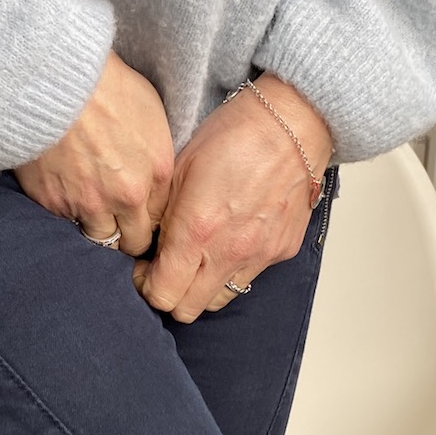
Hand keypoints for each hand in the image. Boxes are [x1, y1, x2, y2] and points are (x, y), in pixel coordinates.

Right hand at [14, 50, 174, 255]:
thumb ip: (155, 156)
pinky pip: (64, 221)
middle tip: (118, 224)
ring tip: (89, 210)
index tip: (139, 214)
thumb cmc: (106, 85)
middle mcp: (127, 197)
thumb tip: (150, 175)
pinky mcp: (53, 203)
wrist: (56, 80)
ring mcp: (89, 204)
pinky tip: (63, 190)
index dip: (148, 218)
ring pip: (98, 239)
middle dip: (128, 236)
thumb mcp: (151, 113)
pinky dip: (65, 211)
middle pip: (133, 241)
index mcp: (157, 174)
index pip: (159, 219)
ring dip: (96, 228)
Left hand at [134, 74, 332, 321]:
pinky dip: (233, 269)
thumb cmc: (234, 135)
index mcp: (196, 232)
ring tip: (198, 257)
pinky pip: (249, 277)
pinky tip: (230, 240)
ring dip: (202, 287)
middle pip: (188, 310)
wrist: (292, 124)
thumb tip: (145, 240)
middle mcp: (228, 253)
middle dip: (170, 294)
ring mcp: (259, 256)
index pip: (161, 294)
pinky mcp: (282, 251)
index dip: (145, 286)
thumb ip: (159, 212)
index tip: (143, 268)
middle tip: (165, 267)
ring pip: (219, 300)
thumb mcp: (179, 167)